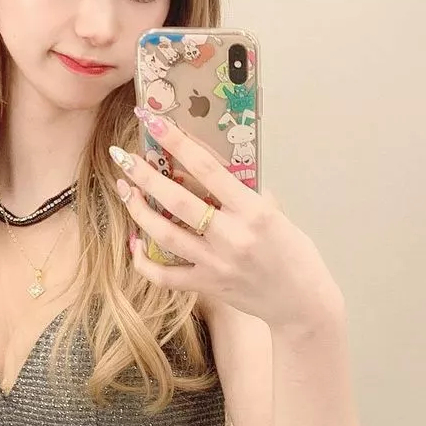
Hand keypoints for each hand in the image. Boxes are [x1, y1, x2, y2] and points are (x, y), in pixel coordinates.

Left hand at [110, 114, 339, 328]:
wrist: (301, 303)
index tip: (154, 122)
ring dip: (138, 210)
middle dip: (144, 175)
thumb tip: (217, 171)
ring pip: (164, 235)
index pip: (207, 169)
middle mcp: (231, 236)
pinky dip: (144, 260)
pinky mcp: (206, 285)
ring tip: (124, 189)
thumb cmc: (295, 255)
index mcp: (253, 211)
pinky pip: (164, 276)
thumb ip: (248, 194)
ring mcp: (215, 263)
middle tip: (123, 157)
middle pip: (177, 201)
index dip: (177, 142)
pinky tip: (135, 241)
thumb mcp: (278, 215)